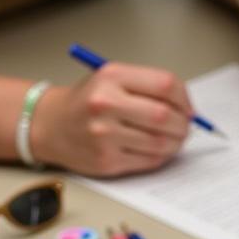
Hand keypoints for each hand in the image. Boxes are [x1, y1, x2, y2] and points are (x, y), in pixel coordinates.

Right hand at [32, 63, 191, 176]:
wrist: (50, 125)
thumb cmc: (88, 103)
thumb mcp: (113, 81)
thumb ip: (148, 88)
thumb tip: (188, 110)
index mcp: (111, 77)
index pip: (165, 84)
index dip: (185, 99)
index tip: (188, 109)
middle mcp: (106, 104)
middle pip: (165, 116)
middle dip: (184, 124)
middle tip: (185, 127)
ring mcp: (105, 134)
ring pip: (161, 142)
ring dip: (176, 143)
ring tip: (174, 139)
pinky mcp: (107, 160)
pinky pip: (149, 161)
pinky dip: (161, 157)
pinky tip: (157, 150)